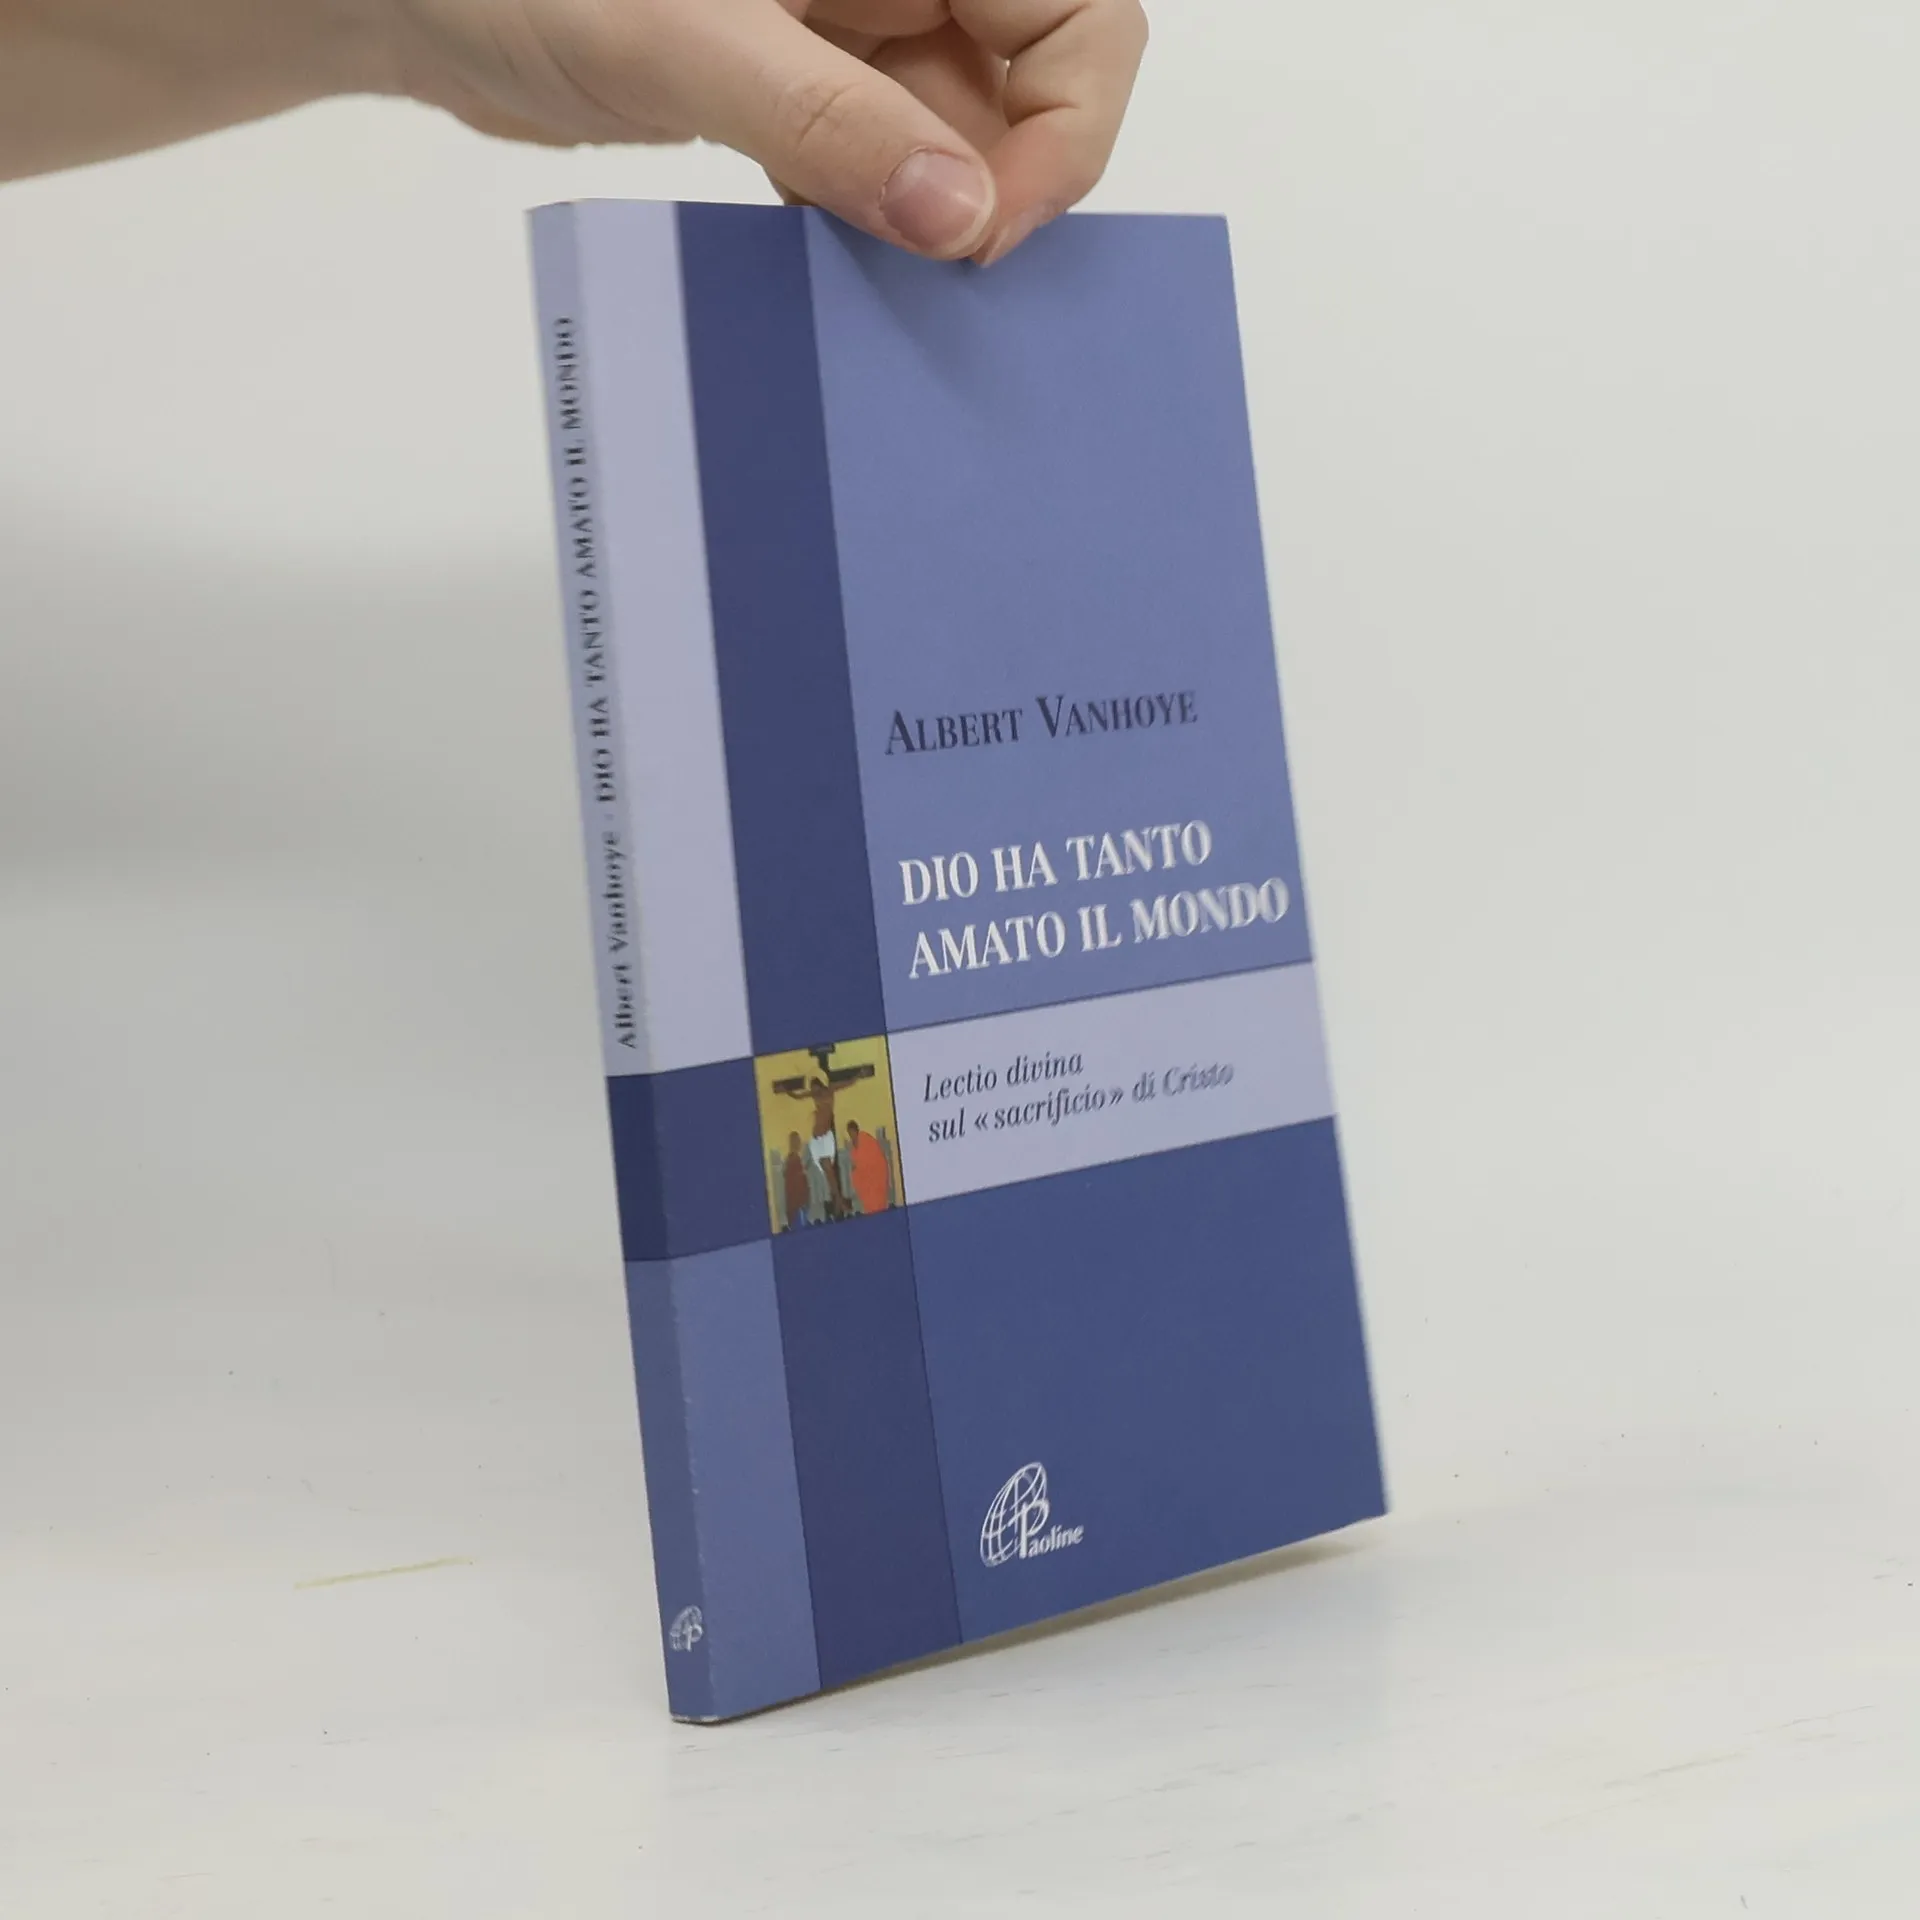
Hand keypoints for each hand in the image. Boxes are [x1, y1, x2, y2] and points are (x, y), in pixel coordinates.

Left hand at [386, 0, 1149, 262]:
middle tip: (942, 276)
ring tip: (885, 285)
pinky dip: (874, 215)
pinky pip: (884, 155)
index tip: (985, 228)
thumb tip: (965, 219)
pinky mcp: (804, 79)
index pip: (1075, 10)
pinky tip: (836, 263)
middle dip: (1005, 180)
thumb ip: (832, 123)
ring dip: (936, 214)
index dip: (1065, 126)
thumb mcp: (684, 40)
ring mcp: (853, 21)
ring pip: (960, 129)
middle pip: (1032, 73)